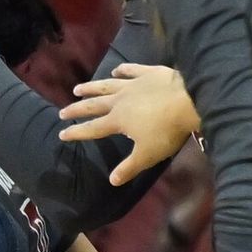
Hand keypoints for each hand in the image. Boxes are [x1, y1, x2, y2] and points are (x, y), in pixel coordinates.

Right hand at [58, 64, 198, 185]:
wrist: (189, 100)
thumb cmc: (167, 130)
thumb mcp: (148, 154)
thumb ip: (129, 168)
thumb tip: (111, 181)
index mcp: (118, 121)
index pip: (92, 128)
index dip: (76, 132)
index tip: (61, 134)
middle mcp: (119, 101)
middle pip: (93, 105)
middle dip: (76, 109)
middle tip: (62, 111)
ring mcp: (133, 84)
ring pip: (106, 85)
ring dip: (91, 87)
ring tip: (77, 88)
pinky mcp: (148, 73)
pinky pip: (130, 70)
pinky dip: (122, 70)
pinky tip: (115, 70)